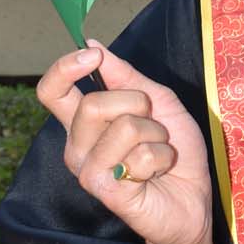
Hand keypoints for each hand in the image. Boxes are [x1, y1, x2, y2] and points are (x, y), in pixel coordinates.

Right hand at [36, 45, 211, 243]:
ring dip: (155, 135)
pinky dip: (161, 158)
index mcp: (84, 123)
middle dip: (137, 103)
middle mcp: (77, 146)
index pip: (51, 92)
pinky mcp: (105, 190)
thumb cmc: (174, 151)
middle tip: (153, 125)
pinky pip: (139, 156)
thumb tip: (93, 44)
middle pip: (93, 103)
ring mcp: (88, 170)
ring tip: (157, 153)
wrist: (193, 200)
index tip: (92, 55)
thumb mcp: (158, 101)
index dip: (64, 68)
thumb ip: (126, 76)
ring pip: (123, 127)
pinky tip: (156, 174)